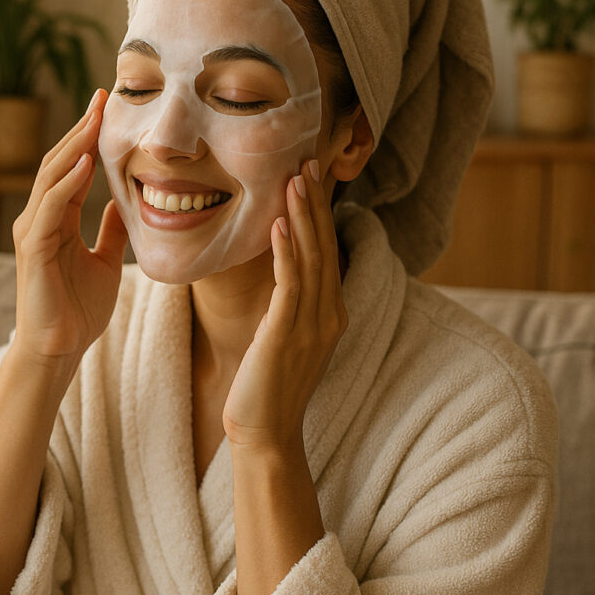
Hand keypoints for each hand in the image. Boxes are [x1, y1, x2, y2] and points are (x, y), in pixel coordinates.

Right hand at [10, 89, 128, 368]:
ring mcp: (32, 231)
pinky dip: (68, 183)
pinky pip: (50, 207)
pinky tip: (86, 163)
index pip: (72, 167)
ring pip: (51, 177)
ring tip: (95, 118)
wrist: (59, 349)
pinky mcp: (33, 248)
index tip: (109, 107)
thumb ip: (110, 231)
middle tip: (102, 97)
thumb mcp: (106, 262)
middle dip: (81, 129)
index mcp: (57, 220)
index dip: (89, 137)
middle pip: (59, 162)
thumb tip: (124, 203)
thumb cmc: (78, 310)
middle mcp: (40, 219)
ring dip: (75, 145)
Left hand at [222, 160, 347, 450]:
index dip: (320, 212)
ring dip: (303, 215)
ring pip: (311, 258)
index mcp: (330, 313)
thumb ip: (288, 304)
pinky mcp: (288, 335)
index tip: (311, 176)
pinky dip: (286, 251)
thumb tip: (279, 271)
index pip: (327, 251)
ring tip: (295, 178)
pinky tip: (279, 223)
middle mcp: (328, 315)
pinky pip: (291, 284)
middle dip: (316, 202)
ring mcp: (312, 325)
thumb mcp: (282, 336)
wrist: (265, 434)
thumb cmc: (267, 387)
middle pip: (324, 246)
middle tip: (308, 160)